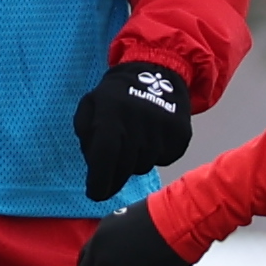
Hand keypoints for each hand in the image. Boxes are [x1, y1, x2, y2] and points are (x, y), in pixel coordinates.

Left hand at [72, 59, 193, 200]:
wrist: (157, 72)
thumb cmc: (117, 95)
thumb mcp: (91, 105)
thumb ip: (85, 134)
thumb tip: (94, 164)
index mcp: (112, 113)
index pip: (104, 158)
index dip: (99, 181)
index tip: (95, 193)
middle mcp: (138, 122)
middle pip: (124, 169)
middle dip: (114, 176)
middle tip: (110, 173)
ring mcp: (162, 129)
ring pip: (144, 166)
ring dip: (134, 162)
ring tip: (134, 143)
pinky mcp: (180, 135)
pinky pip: (164, 160)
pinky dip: (155, 155)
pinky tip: (151, 138)